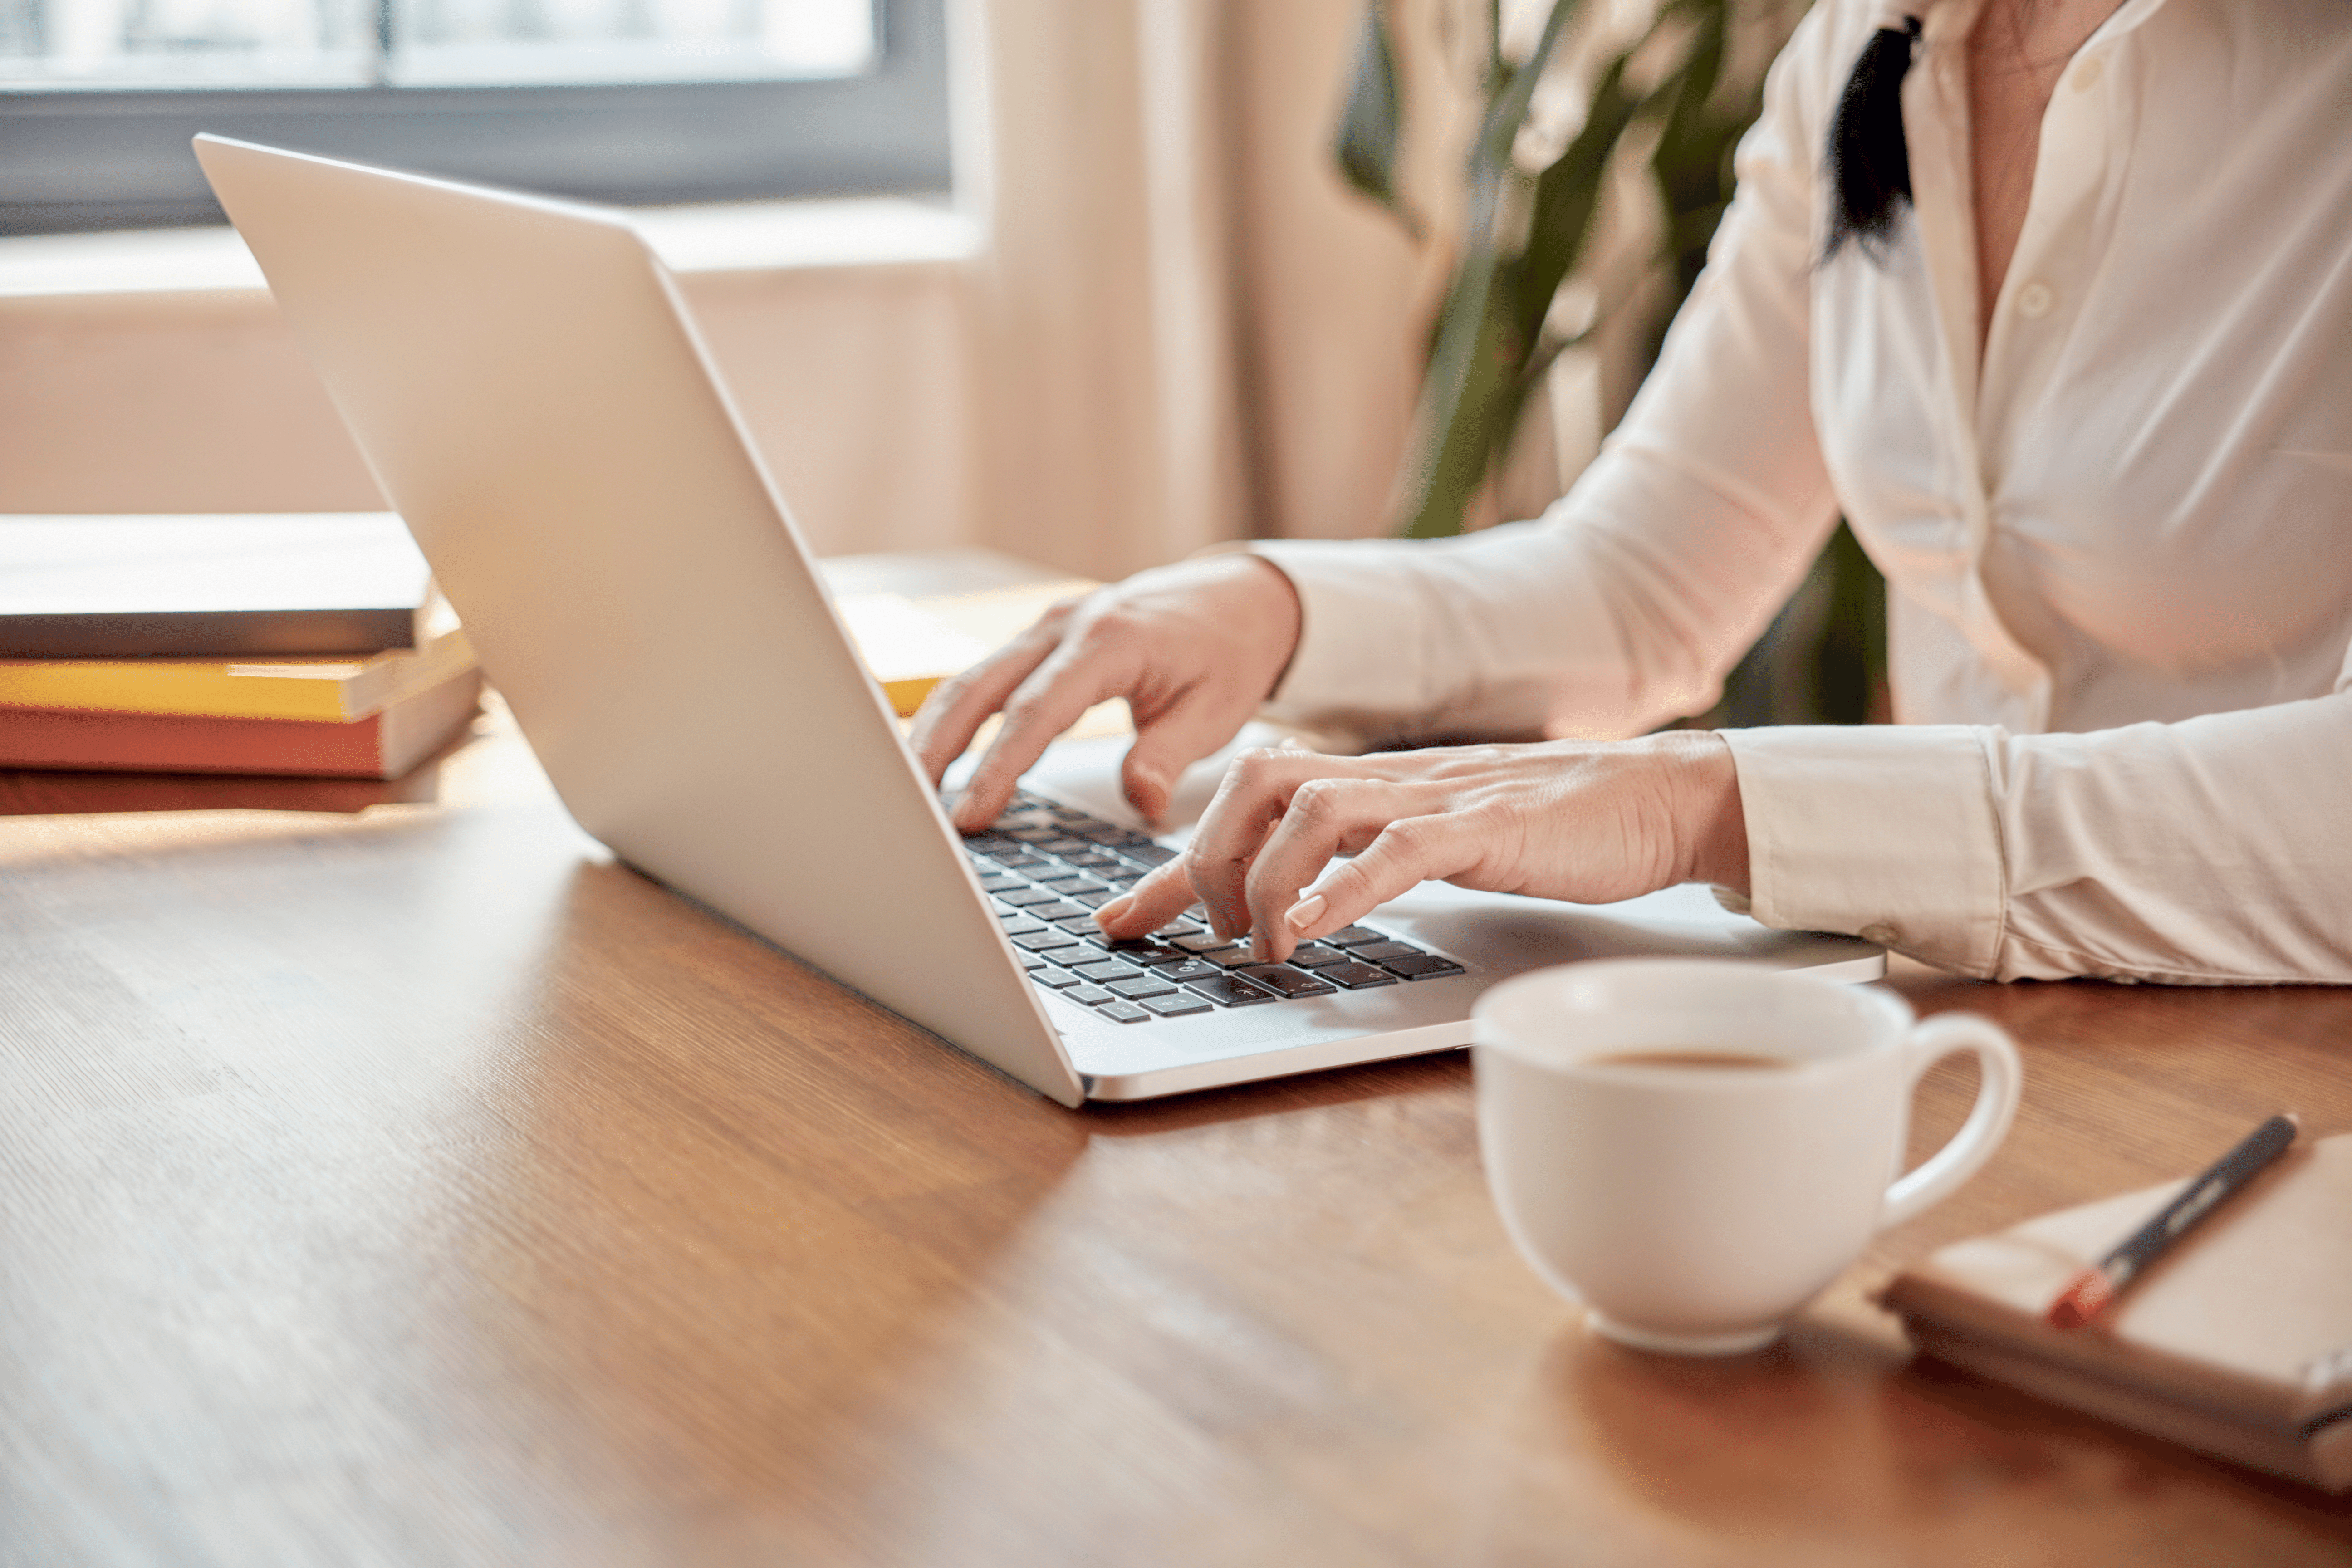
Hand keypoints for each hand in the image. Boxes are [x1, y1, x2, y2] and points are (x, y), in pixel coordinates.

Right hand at [911, 554, 1301, 833]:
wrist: (1238, 597)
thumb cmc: (1228, 651)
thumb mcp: (1215, 710)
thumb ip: (1168, 756)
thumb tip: (1142, 803)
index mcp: (1108, 642)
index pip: (1036, 712)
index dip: (997, 767)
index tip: (971, 814)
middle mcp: (1065, 625)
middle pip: (979, 688)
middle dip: (937, 750)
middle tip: (911, 811)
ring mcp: (1048, 627)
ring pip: (971, 679)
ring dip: (935, 734)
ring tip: (910, 793)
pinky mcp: (1041, 638)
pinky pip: (985, 676)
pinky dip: (955, 716)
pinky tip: (934, 755)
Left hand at [1095, 730, 1749, 960]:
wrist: (1658, 798)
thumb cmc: (1552, 828)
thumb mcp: (1436, 843)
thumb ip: (1367, 860)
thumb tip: (1298, 907)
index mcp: (1370, 782)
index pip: (1243, 805)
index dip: (1168, 867)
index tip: (1117, 922)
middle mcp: (1388, 778)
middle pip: (1253, 783)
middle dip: (1203, 860)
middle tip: (1202, 932)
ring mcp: (1434, 797)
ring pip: (1309, 807)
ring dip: (1264, 881)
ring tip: (1260, 945)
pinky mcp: (1486, 826)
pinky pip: (1397, 848)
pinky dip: (1343, 888)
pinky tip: (1312, 929)